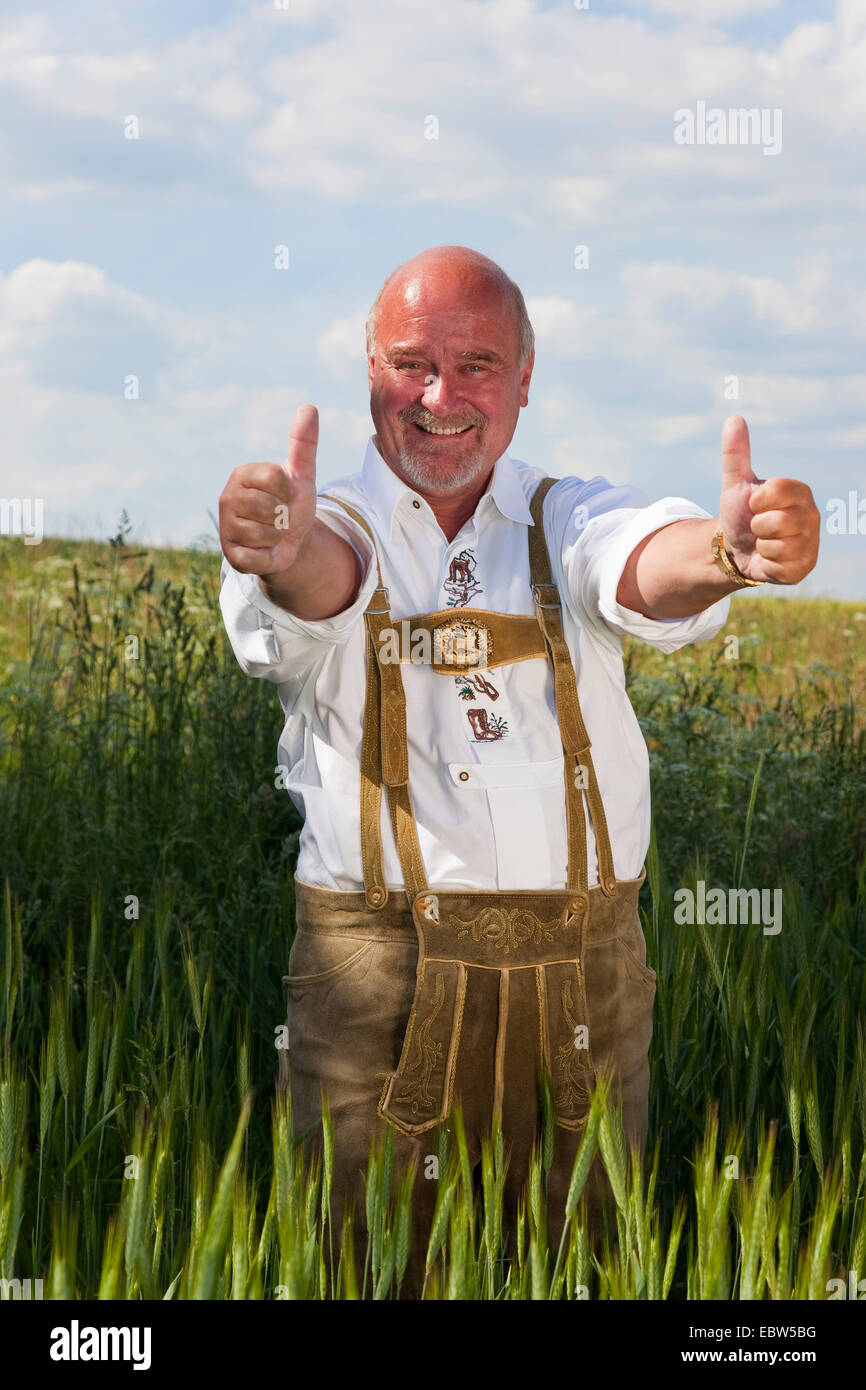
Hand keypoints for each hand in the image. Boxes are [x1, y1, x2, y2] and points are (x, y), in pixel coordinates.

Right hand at [219, 404, 319, 576]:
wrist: (292, 542)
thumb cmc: (292, 504)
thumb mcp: (301, 475)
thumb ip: (303, 443)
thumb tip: (309, 407)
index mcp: (242, 475)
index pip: (273, 477)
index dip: (289, 490)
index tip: (287, 495)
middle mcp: (227, 498)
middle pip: (269, 507)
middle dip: (283, 516)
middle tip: (279, 517)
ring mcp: (226, 527)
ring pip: (264, 533)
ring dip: (277, 537)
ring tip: (272, 533)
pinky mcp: (230, 555)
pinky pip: (256, 557)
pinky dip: (268, 556)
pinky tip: (264, 550)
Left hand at [717, 415, 819, 583]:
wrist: (737, 548)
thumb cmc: (740, 512)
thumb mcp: (735, 483)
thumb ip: (736, 453)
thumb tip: (734, 418)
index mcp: (800, 491)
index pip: (776, 491)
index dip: (756, 501)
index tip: (754, 504)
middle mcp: (812, 515)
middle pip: (776, 522)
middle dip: (756, 526)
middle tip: (757, 526)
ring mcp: (812, 542)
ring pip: (777, 547)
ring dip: (761, 547)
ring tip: (763, 543)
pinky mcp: (806, 567)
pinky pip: (781, 569)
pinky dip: (767, 566)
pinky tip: (768, 559)